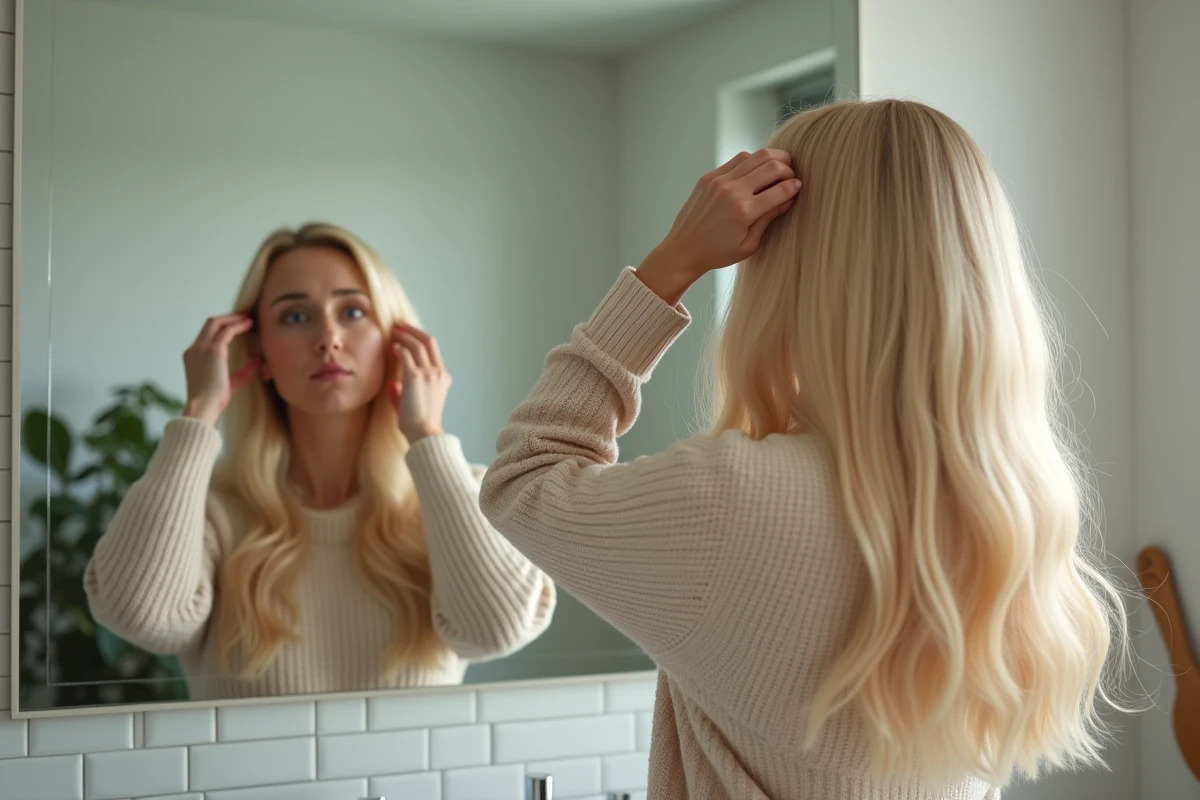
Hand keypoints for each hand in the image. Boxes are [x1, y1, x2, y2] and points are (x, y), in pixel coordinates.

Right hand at [181, 314, 257, 425]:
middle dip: (228, 318)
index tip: (236, 326)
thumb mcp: (231, 382)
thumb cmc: (214, 400)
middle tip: (244, 317)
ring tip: (248, 319)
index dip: (222, 327)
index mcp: (193, 356)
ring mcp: (202, 348)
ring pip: (217, 322)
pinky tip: (249, 325)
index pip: (206, 334)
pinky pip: (227, 331)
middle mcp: (195, 349)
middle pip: (210, 323)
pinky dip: (238, 325)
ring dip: (234, 319)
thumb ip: (243, 371)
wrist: (204, 407)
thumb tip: (258, 362)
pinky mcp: (213, 350)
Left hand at [389, 321, 450, 443]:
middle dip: (413, 330)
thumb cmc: (418, 425)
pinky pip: (406, 356)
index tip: (407, 334)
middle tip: (400, 325)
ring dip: (404, 335)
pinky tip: (392, 347)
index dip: (420, 338)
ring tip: (393, 332)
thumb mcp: (414, 405)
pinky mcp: (415, 377)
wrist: (424, 434)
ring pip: (417, 345)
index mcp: (443, 378)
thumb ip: (403, 393)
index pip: (433, 350)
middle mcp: (438, 372)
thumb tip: (393, 384)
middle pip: (428, 341)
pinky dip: (399, 348)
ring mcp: (429, 374)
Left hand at [636, 148, 800, 304]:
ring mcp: (719, 181)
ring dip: (773, 158)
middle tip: (792, 176)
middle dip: (788, 168)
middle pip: (772, 165)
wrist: (683, 249)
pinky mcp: (709, 177)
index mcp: (744, 212)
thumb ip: (769, 219)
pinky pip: (738, 159)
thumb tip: (788, 199)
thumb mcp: (749, 245)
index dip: (795, 186)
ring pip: (756, 155)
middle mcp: (732, 192)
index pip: (781, 190)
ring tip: (779, 168)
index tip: (799, 187)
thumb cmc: (717, 253)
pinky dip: (753, 160)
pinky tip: (757, 170)